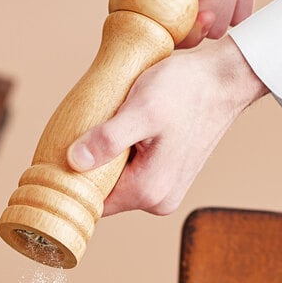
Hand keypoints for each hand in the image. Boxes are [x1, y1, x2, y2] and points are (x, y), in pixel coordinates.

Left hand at [66, 37, 268, 215]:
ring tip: (109, 126)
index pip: (93, 203)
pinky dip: (122, 154)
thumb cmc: (186, 90)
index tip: (57, 159)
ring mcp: (166, 189)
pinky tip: (124, 129)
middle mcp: (159, 199)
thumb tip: (75, 161)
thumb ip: (108, 139)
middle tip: (84, 132)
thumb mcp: (141, 109)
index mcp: (149, 192)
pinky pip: (133, 172)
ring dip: (107, 158)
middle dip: (89, 167)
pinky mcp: (169, 175)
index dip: (71, 182)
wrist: (224, 80)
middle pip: (104, 193)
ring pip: (118, 180)